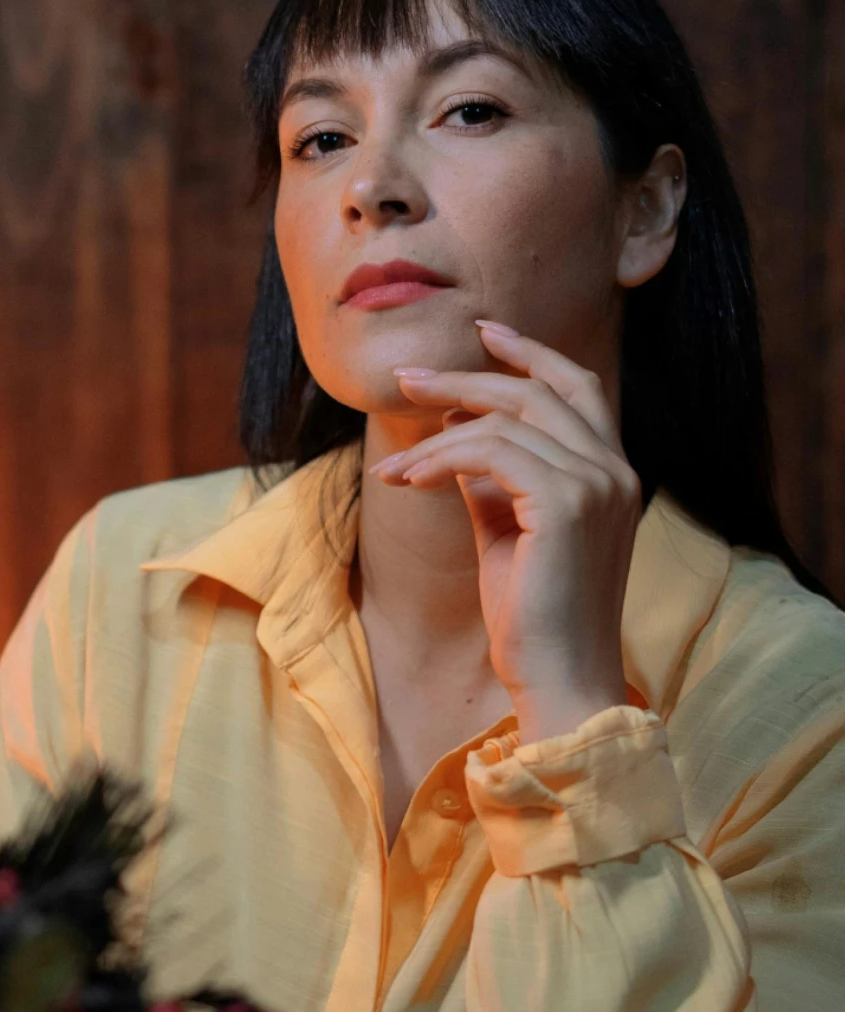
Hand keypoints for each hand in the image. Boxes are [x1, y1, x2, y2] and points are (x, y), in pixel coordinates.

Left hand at [369, 320, 639, 740]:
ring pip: (505, 421)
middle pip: (537, 390)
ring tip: (394, 468)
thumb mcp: (507, 533)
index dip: (531, 353)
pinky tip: (408, 481)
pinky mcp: (567, 502)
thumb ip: (493, 483)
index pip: (577, 387)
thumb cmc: (532, 617)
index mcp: (612, 473)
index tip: (483, 333)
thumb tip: (456, 440)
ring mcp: (598, 483)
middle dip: (467, 377)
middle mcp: (616, 469)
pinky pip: (489, 452)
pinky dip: (440, 460)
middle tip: (408, 379)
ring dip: (437, 435)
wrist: (559, 679)